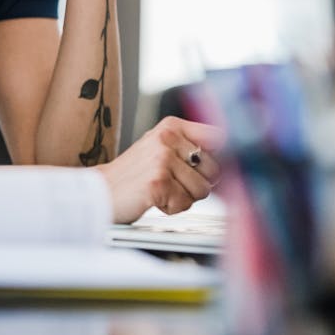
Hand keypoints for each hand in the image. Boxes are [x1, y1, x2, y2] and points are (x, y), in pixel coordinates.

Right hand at [94, 117, 224, 223]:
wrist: (101, 190)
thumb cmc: (134, 173)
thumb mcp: (161, 147)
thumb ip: (192, 146)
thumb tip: (234, 154)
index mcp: (172, 126)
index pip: (218, 136)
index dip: (226, 155)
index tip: (218, 165)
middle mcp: (167, 138)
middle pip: (215, 169)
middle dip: (199, 183)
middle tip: (174, 182)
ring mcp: (162, 159)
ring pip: (202, 190)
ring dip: (184, 197)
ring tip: (162, 190)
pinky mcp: (158, 182)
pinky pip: (185, 204)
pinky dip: (172, 208)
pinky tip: (154, 199)